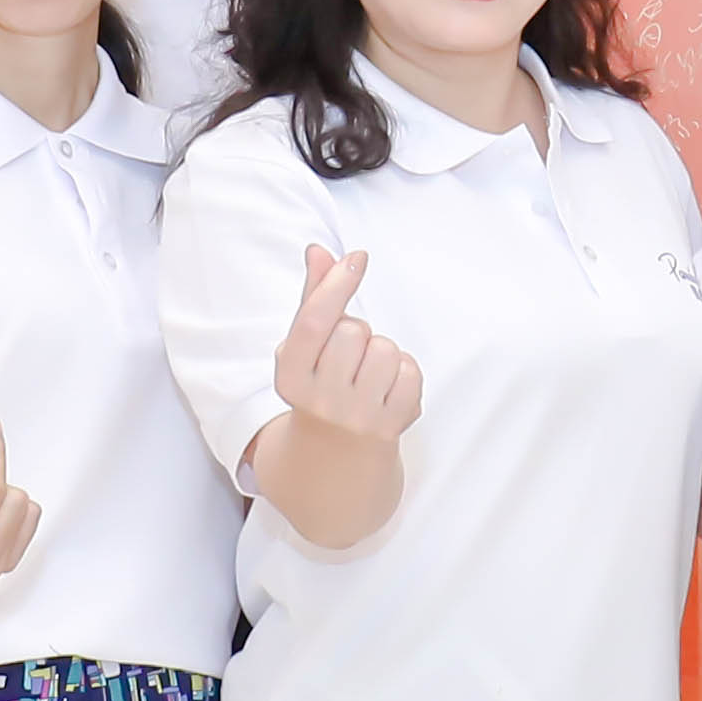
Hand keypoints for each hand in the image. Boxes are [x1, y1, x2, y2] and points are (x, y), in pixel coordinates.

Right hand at [272, 242, 423, 445]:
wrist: (336, 450)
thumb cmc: (321, 382)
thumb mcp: (307, 346)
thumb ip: (313, 297)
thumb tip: (318, 250)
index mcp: (290, 376)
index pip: (314, 322)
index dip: (337, 284)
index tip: (358, 257)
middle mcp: (320, 400)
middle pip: (353, 331)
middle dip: (357, 331)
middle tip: (349, 356)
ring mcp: (356, 416)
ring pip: (386, 349)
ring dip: (382, 352)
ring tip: (368, 374)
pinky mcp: (390, 426)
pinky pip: (411, 372)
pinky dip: (405, 373)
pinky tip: (386, 388)